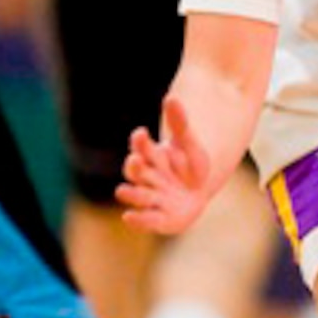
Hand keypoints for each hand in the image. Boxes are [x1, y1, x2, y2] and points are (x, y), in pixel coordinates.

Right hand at [116, 96, 211, 233]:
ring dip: (131, 192)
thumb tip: (171, 98)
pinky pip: (144, 219)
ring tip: (124, 191)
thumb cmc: (189, 165)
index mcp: (152, 156)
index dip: (140, 140)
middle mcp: (147, 176)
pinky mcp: (155, 217)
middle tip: (135, 161)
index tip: (141, 132)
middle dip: (134, 166)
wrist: (194, 193)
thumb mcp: (190, 144)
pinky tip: (128, 217)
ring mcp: (150, 196)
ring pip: (134, 193)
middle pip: (134, 170)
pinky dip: (136, 219)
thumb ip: (180, 124)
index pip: (141, 145)